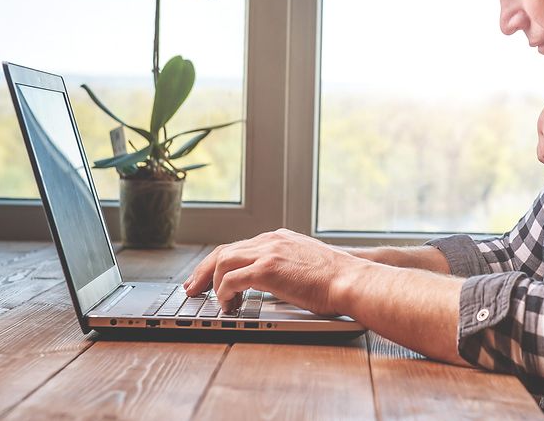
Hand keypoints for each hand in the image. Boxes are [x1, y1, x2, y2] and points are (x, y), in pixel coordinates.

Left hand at [183, 228, 362, 314]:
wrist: (351, 279)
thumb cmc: (336, 278)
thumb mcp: (307, 263)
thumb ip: (286, 265)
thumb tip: (272, 283)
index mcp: (279, 238)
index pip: (239, 246)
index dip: (219, 263)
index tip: (207, 278)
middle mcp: (271, 240)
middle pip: (223, 251)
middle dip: (203, 271)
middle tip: (192, 289)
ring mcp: (269, 252)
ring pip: (223, 262)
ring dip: (214, 285)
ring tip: (217, 304)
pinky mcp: (268, 269)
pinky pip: (231, 280)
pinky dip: (224, 294)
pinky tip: (228, 306)